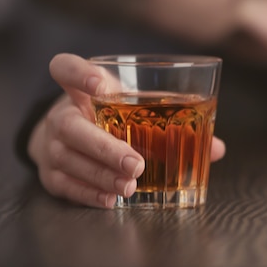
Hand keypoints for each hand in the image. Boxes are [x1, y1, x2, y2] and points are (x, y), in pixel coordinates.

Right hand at [28, 53, 225, 207]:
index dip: (78, 73)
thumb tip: (217, 148)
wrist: (64, 139)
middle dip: (104, 147)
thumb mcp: (128, 106)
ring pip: (69, 159)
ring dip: (101, 175)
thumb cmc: (107, 118)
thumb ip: (170, 119)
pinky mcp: (49, 174)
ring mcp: (50, 145)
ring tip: (129, 185)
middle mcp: (61, 114)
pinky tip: (111, 199)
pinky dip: (88, 193)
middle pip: (70, 126)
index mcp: (79, 89)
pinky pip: (65, 184)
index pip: (65, 68)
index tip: (100, 85)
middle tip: (136, 163)